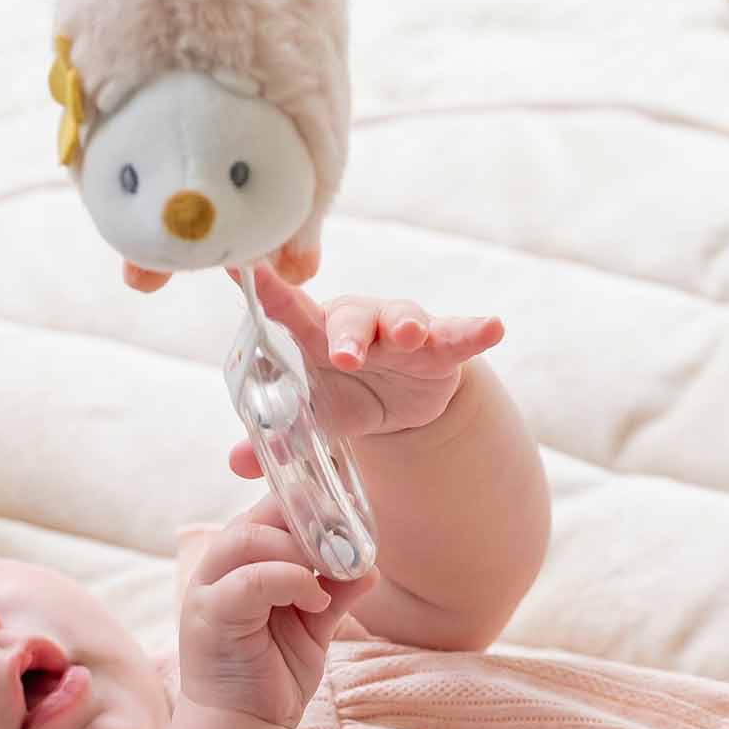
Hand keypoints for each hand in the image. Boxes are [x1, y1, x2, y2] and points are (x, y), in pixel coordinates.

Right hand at [180, 490, 379, 728]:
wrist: (242, 727)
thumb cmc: (272, 674)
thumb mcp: (314, 627)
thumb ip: (336, 593)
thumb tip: (371, 567)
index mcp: (239, 561)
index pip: (268, 509)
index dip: (307, 504)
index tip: (348, 519)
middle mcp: (217, 567)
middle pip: (258, 515)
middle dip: (306, 522)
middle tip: (344, 545)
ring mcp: (207, 589)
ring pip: (250, 538)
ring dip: (298, 551)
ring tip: (326, 577)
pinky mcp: (209, 615)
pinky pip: (252, 580)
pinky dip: (291, 581)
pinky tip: (315, 600)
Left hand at [223, 260, 504, 467]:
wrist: (396, 403)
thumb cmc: (340, 395)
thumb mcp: (311, 419)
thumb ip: (275, 440)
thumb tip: (237, 462)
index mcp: (312, 336)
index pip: (285, 311)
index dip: (264, 289)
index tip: (239, 266)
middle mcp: (355, 324)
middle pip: (347, 319)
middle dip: (346, 335)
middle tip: (344, 357)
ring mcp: (399, 331)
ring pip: (401, 318)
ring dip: (403, 325)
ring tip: (408, 336)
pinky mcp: (440, 347)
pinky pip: (457, 335)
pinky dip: (473, 331)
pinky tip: (492, 327)